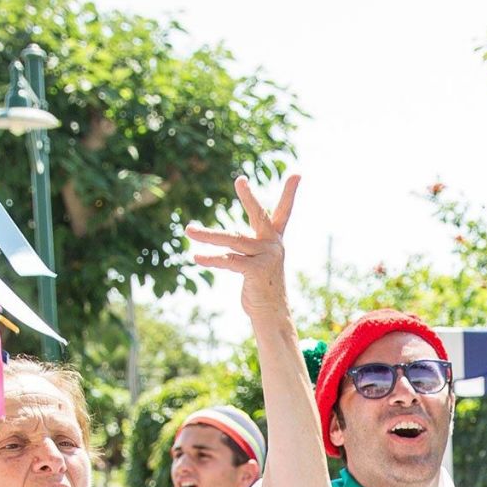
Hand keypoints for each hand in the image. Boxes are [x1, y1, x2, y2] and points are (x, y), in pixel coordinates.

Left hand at [188, 175, 299, 322]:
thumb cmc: (261, 283)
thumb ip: (245, 243)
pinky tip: (196, 257)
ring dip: (208, 235)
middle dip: (249, 197)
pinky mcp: (256, 271)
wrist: (271, 313)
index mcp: (275, 239)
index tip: (298, 174)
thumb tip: (223, 235)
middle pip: (259, 215)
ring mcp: (266, 257)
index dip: (290, 193)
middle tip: (241, 180)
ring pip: (232, 240)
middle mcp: (273, 244)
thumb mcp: (258, 259)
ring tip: (188, 230)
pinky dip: (211, 259)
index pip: (284, 212)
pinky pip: (229, 260)